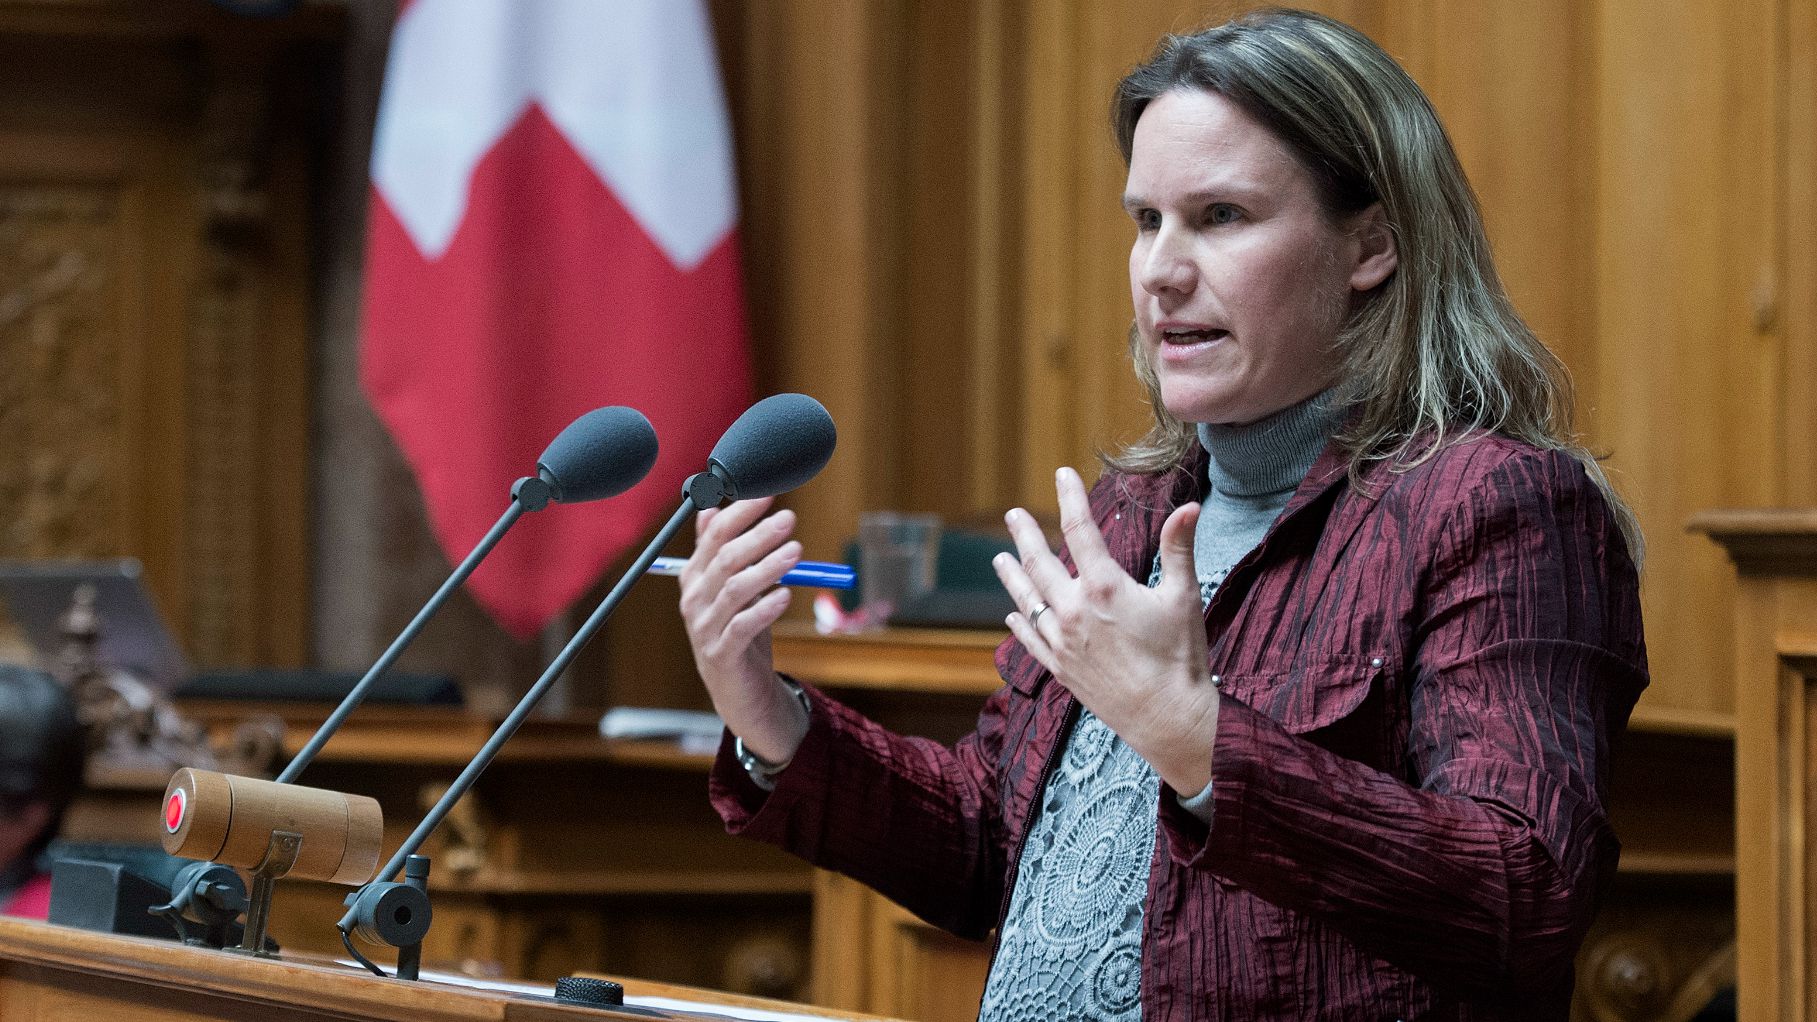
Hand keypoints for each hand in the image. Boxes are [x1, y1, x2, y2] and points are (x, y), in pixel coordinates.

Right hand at [678, 497, 810, 764]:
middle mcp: (694, 599)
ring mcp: (704, 628)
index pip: (713, 534)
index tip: (769, 493)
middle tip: (789, 519)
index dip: (740, 512)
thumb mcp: (732, 587)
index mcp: (694, 576)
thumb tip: (713, 506)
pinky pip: (742, 627)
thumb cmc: (739, 630)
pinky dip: (765, 609)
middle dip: (758, 535)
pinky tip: (786, 595)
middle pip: (725, 558)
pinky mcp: (721, 655)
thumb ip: (722, 550)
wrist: (738, 690)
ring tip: (796, 552)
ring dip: (767, 567)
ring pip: (734, 589)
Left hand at [992, 467, 1220, 792]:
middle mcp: (1074, 610)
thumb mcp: (1184, 597)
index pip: (1080, 529)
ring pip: (1028, 599)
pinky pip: (1030, 639)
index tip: (1062, 475)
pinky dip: (1019, 623)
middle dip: (1025, 534)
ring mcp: (1062, 641)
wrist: (1166, 717)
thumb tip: (1191, 506)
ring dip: (1012, 575)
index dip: (1070, 497)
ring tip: (999, 557)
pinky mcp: (1060, 668)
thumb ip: (1179, 549)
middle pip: (1040, 562)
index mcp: (1104, 586)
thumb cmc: (1180, 657)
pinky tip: (1012, 613)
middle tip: (1013, 515)